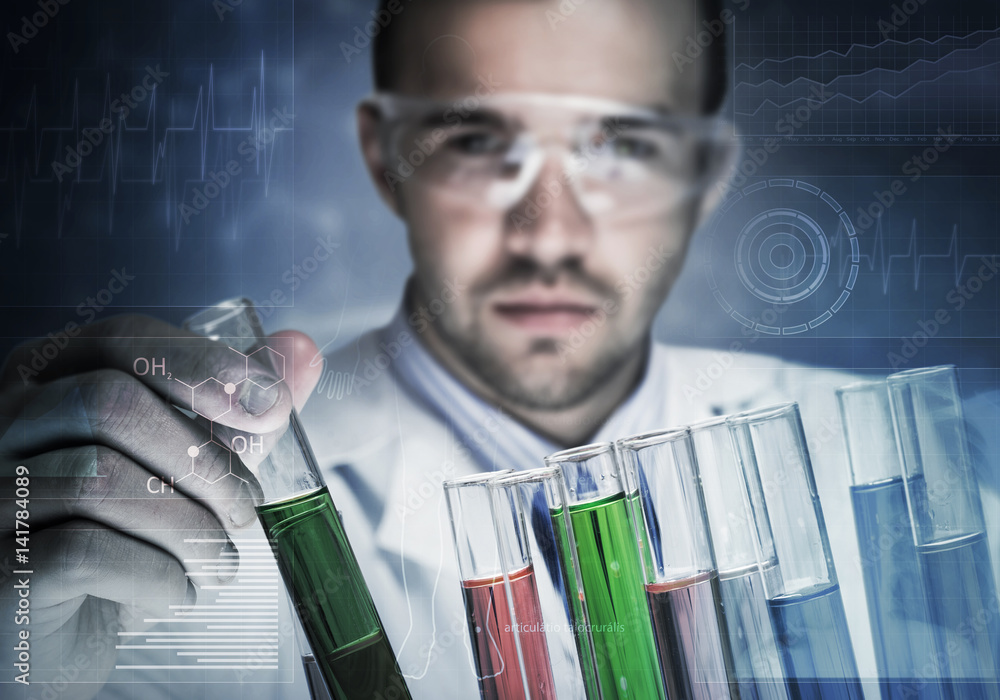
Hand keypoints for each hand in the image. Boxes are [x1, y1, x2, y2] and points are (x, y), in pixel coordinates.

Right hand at [0, 315, 320, 698]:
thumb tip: (302, 348)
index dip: (201, 364)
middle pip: (109, 401)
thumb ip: (236, 406)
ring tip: (221, 561)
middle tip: (247, 508)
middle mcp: (1, 423)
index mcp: (46, 379)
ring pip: (100, 479)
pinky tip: (179, 591)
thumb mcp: (184, 462)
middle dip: (204, 459)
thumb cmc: (124, 531)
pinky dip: (158, 575)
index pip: (120, 337)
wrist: (60, 633)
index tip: (269, 405)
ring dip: (190, 527)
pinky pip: (84, 552)